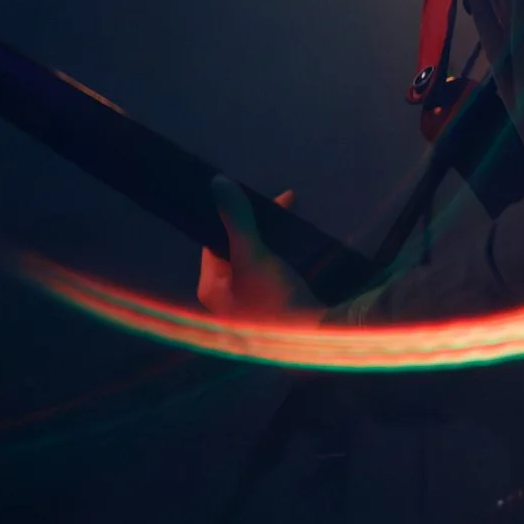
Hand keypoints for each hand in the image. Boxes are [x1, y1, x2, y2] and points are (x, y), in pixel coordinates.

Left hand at [197, 177, 324, 324]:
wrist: (312, 341)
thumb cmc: (273, 300)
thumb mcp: (252, 256)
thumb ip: (236, 219)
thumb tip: (217, 183)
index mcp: (211, 287)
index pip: (212, 241)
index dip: (229, 216)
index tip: (249, 194)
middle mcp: (226, 297)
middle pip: (237, 247)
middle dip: (257, 222)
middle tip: (282, 201)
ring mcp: (251, 303)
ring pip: (258, 257)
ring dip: (273, 235)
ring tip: (292, 211)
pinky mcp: (275, 306)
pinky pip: (274, 270)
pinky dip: (283, 252)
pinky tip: (299, 239)